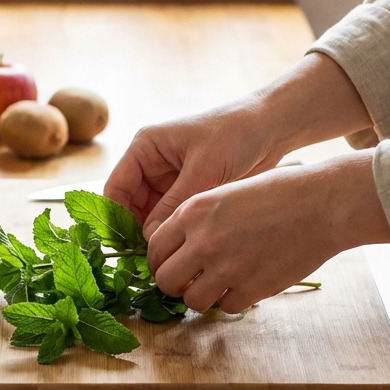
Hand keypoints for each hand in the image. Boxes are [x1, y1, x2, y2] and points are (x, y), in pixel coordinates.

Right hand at [104, 52, 374, 237]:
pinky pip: (171, 218)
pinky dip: (174, 233)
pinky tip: (182, 251)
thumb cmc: (235, 135)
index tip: (126, 247)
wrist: (272, 128)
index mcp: (146, 148)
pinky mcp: (187, 192)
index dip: (116, 218)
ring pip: (150, 216)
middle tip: (150, 261)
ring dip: (156, 236)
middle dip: (138, 232)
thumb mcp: (203, 170)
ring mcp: (169, 179)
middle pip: (131, 207)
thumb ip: (175, 205)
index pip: (116, 188)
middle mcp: (152, 164)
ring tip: (167, 259)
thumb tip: (151, 240)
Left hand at [146, 151, 389, 313]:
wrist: (320, 205)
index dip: (161, 261)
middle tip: (190, 280)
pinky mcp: (252, 288)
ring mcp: (227, 267)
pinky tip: (244, 284)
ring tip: (217, 284)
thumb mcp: (224, 195)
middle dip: (175, 284)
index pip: (154, 249)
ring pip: (191, 301)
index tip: (172, 264)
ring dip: (201, 296)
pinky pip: (225, 307)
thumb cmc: (276, 194)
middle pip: (166, 280)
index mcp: (192, 212)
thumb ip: (196, 221)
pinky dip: (232, 300)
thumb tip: (178, 250)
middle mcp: (203, 241)